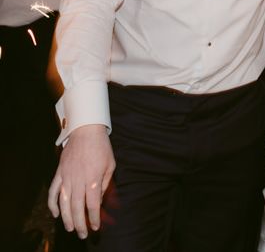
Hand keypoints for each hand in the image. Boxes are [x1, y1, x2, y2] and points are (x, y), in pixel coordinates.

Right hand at [48, 124, 114, 238]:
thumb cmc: (102, 148)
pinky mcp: (59, 173)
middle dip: (80, 223)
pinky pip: (53, 191)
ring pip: (64, 203)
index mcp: (93, 179)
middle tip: (83, 234)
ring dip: (66, 218)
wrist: (87, 131)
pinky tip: (56, 213)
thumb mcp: (110, 165)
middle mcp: (79, 180)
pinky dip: (53, 204)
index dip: (94, 218)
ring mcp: (67, 177)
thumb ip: (105, 184)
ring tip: (70, 228)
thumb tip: (99, 199)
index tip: (95, 227)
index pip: (93, 204)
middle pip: (77, 207)